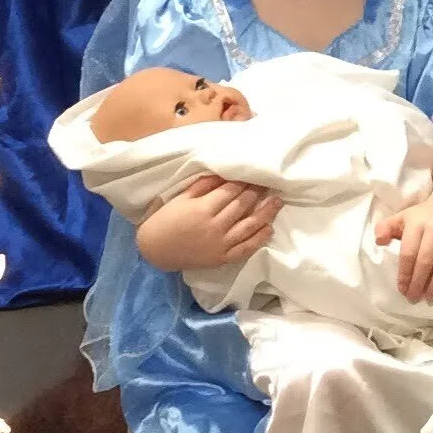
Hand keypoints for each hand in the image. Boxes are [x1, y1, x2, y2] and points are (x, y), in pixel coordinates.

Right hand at [135, 176, 280, 273]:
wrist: (155, 250)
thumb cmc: (166, 220)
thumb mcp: (181, 198)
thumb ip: (203, 186)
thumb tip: (223, 173)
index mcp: (203, 208)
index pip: (230, 191)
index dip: (244, 181)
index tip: (255, 174)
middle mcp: (214, 226)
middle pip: (242, 205)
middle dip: (257, 192)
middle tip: (270, 182)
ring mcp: (220, 243)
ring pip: (248, 226)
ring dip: (265, 213)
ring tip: (277, 202)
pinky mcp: (222, 258)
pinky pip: (245, 249)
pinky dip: (258, 239)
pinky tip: (269, 229)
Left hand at [375, 195, 432, 302]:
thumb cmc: (425, 216)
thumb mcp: (403, 217)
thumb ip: (387, 227)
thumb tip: (378, 240)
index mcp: (417, 223)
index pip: (408, 252)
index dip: (404, 273)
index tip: (402, 289)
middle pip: (426, 260)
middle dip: (419, 282)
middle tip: (414, 298)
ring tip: (431, 297)